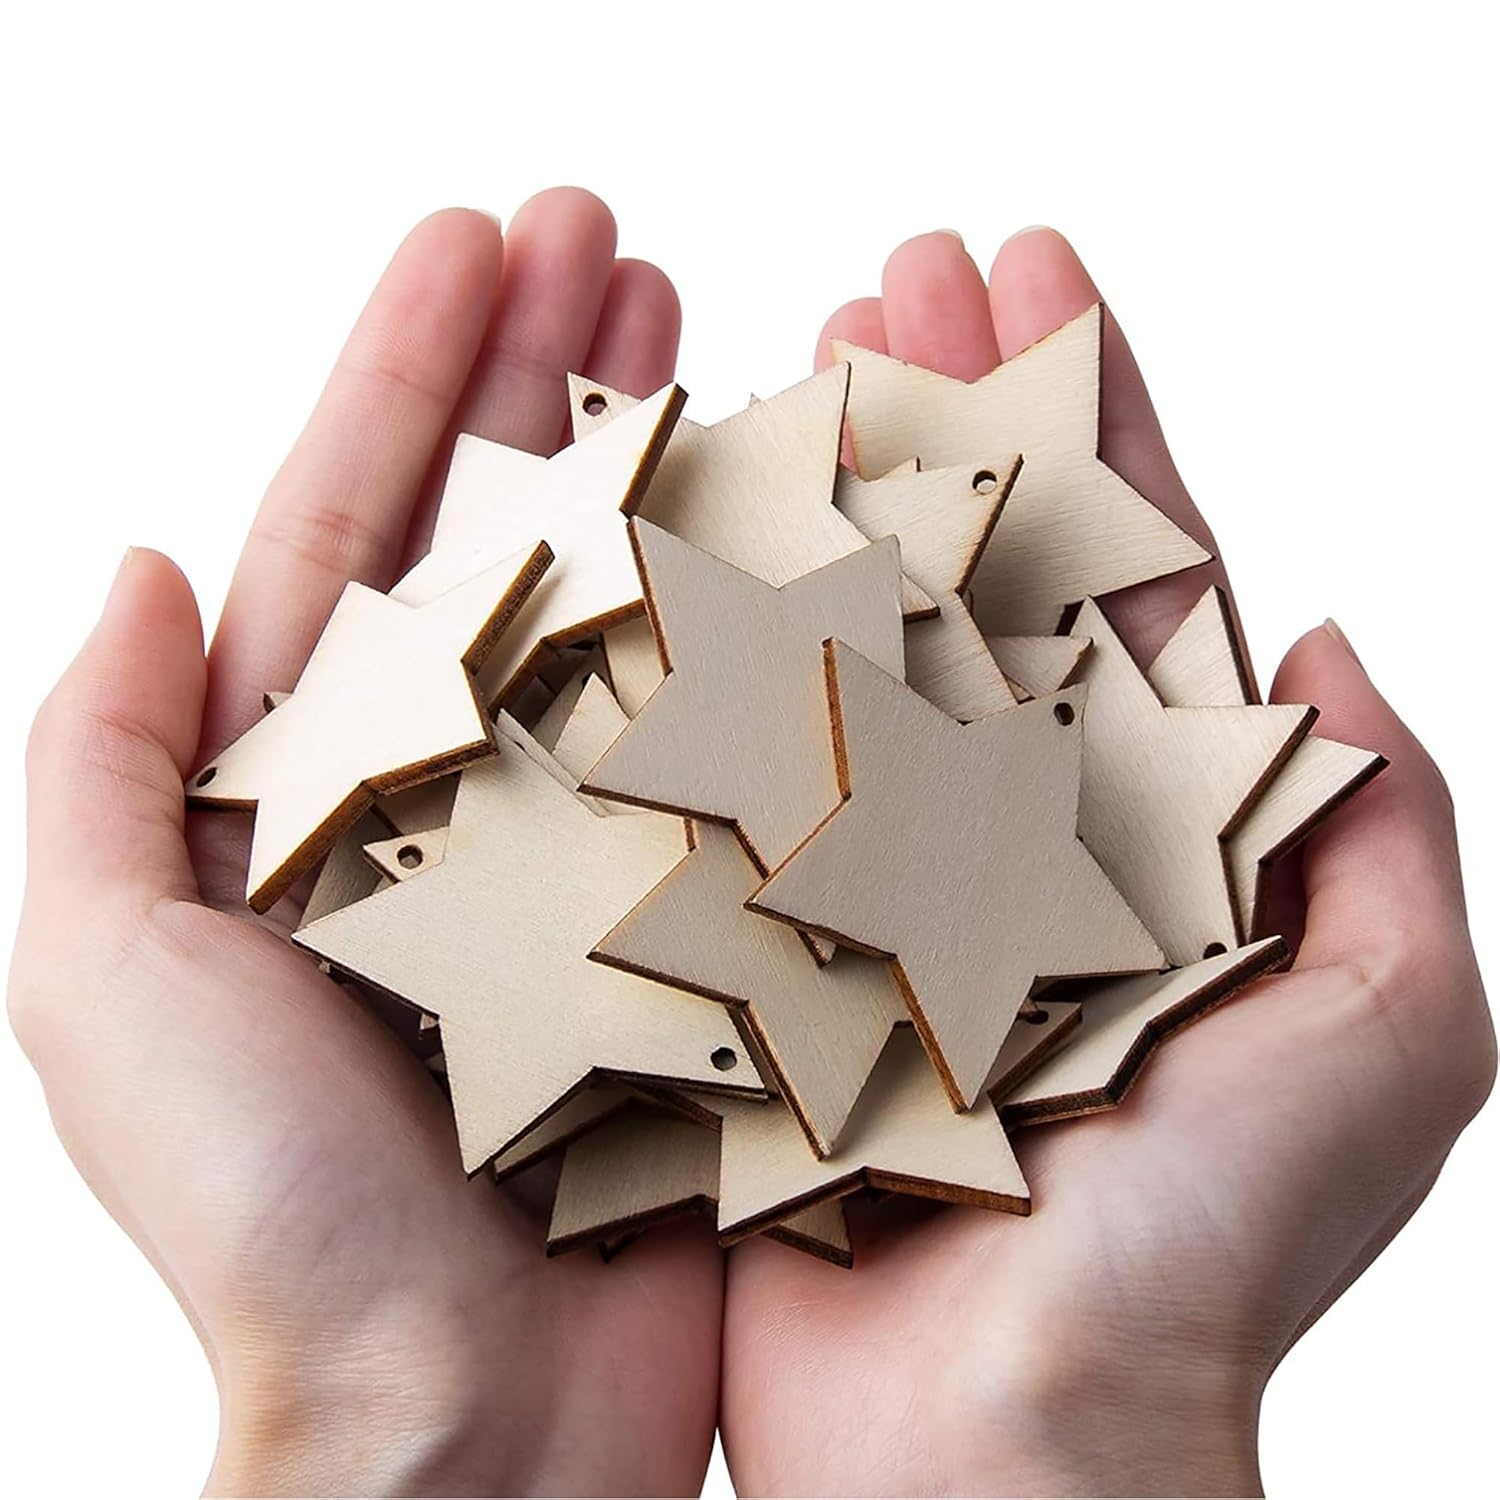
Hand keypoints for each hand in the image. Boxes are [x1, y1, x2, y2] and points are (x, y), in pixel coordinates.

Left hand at [9, 191, 721, 1497]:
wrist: (464, 1418)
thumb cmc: (281, 1220)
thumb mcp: (106, 974)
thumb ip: (96, 764)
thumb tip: (135, 562)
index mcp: (315, 785)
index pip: (355, 530)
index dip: (411, 373)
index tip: (481, 239)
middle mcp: (459, 789)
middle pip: (504, 538)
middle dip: (547, 373)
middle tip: (614, 233)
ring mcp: (591, 839)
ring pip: (632, 613)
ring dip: (661, 463)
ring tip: (713, 321)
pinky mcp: (699, 911)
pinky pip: (737, 740)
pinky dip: (767, 625)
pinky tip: (809, 523)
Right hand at [719, 229, 1495, 1496]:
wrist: (1002, 1443)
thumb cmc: (1198, 1261)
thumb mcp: (1388, 1038)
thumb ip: (1383, 835)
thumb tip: (1328, 646)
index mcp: (1147, 819)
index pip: (1122, 567)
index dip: (1090, 409)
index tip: (1034, 265)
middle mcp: (1003, 817)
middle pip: (970, 569)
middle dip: (939, 407)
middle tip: (895, 265)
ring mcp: (870, 865)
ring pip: (840, 640)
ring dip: (818, 488)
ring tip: (782, 346)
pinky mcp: (759, 935)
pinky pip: (728, 767)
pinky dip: (706, 650)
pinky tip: (675, 532)